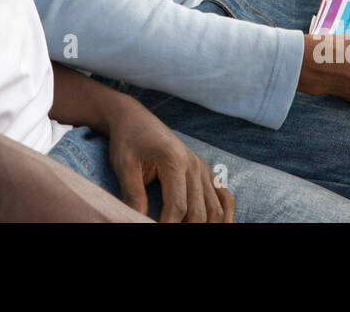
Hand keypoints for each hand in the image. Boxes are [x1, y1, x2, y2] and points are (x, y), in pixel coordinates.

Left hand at [104, 97, 234, 222]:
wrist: (134, 118)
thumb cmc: (127, 140)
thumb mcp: (124, 166)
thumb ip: (133, 195)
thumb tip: (137, 221)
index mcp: (174, 161)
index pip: (178, 206)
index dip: (168, 226)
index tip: (154, 231)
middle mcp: (194, 164)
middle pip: (199, 212)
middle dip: (186, 229)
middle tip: (166, 229)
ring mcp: (202, 168)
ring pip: (215, 209)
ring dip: (206, 225)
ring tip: (187, 231)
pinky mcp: (205, 171)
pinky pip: (225, 197)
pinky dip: (226, 216)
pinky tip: (220, 226)